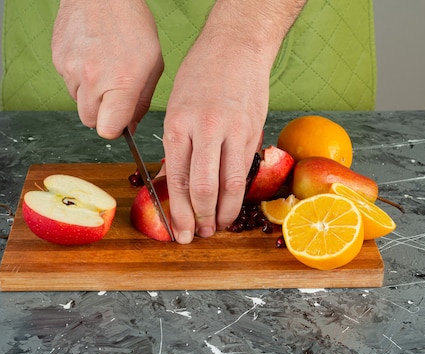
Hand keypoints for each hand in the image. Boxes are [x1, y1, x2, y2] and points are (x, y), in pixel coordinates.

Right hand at [52, 0, 162, 137]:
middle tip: (113, 93)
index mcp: (121, 82)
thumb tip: (130, 128)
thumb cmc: (132, 24)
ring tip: (103, 68)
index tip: (120, 120)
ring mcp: (71, 70)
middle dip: (102, 114)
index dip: (115, 129)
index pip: (107, 130)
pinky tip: (91, 57)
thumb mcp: (153, 65)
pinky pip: (68, 83)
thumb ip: (141, 102)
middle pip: (90, 121)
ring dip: (90, 94)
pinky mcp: (58, 60)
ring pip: (78, 102)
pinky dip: (79, 77)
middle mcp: (92, 79)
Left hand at [162, 34, 267, 243]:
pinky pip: (245, 171)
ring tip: (218, 227)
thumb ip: (177, 148)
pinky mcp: (253, 131)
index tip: (178, 231)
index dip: (177, 212)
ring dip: (222, 213)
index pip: (177, 180)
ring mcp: (231, 131)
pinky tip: (233, 206)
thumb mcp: (177, 109)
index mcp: (177, 125)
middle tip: (199, 235)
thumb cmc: (201, 76)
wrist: (236, 47)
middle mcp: (203, 130)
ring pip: (227, 185)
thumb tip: (171, 183)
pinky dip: (239, 194)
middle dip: (199, 218)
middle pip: (201, 188)